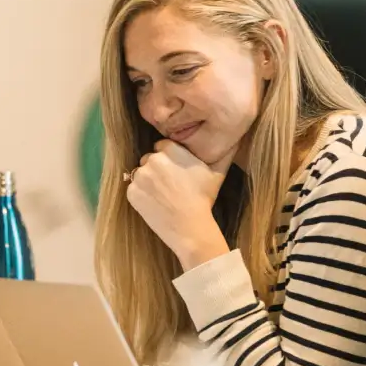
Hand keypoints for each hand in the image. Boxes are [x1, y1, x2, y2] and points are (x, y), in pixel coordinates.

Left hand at [125, 140, 232, 268]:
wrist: (190, 227)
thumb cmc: (204, 199)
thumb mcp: (216, 173)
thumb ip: (222, 152)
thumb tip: (234, 138)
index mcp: (170, 149)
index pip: (162, 146)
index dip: (169, 158)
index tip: (177, 171)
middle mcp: (152, 159)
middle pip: (150, 159)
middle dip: (157, 168)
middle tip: (170, 185)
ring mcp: (140, 176)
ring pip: (141, 173)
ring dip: (148, 181)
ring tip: (163, 195)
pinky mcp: (131, 192)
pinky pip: (133, 189)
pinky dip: (141, 195)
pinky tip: (156, 204)